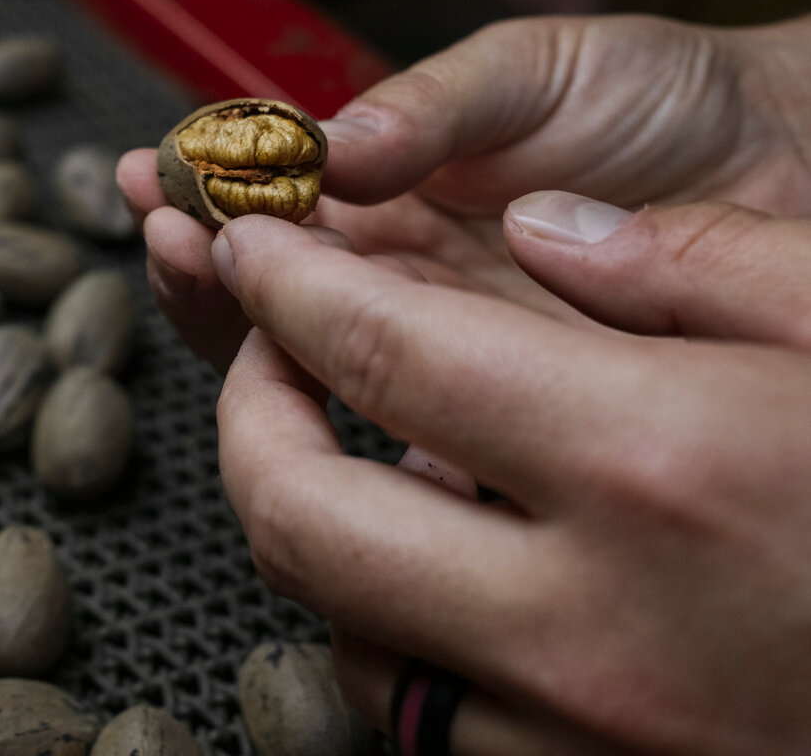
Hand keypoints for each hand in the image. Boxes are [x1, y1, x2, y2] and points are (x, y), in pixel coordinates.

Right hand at [119, 13, 810, 370]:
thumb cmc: (655, 97)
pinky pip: (411, 430)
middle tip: (164, 232)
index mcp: (390, 190)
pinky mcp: (505, 411)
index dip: (208, 188)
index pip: (272, 198)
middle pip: (270, 287)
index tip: (155, 176)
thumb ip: (433, 106)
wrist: (786, 158)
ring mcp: (448, 346)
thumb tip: (328, 144)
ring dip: (247, 326)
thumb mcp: (530, 70)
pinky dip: (353, 420)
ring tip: (204, 278)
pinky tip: (307, 392)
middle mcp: (403, 275)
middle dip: (203, 257)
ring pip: (319, 359)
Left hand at [212, 201, 810, 754]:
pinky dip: (389, 631)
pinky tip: (438, 566)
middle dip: (244, 410)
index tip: (248, 243)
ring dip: (311, 523)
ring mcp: (585, 740)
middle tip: (262, 348)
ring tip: (342, 444)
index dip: (281, 282)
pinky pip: (418, 720)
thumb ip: (691, 261)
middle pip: (296, 513)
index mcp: (659, 463)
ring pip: (338, 632)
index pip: (379, 350)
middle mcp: (594, 624)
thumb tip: (540, 229)